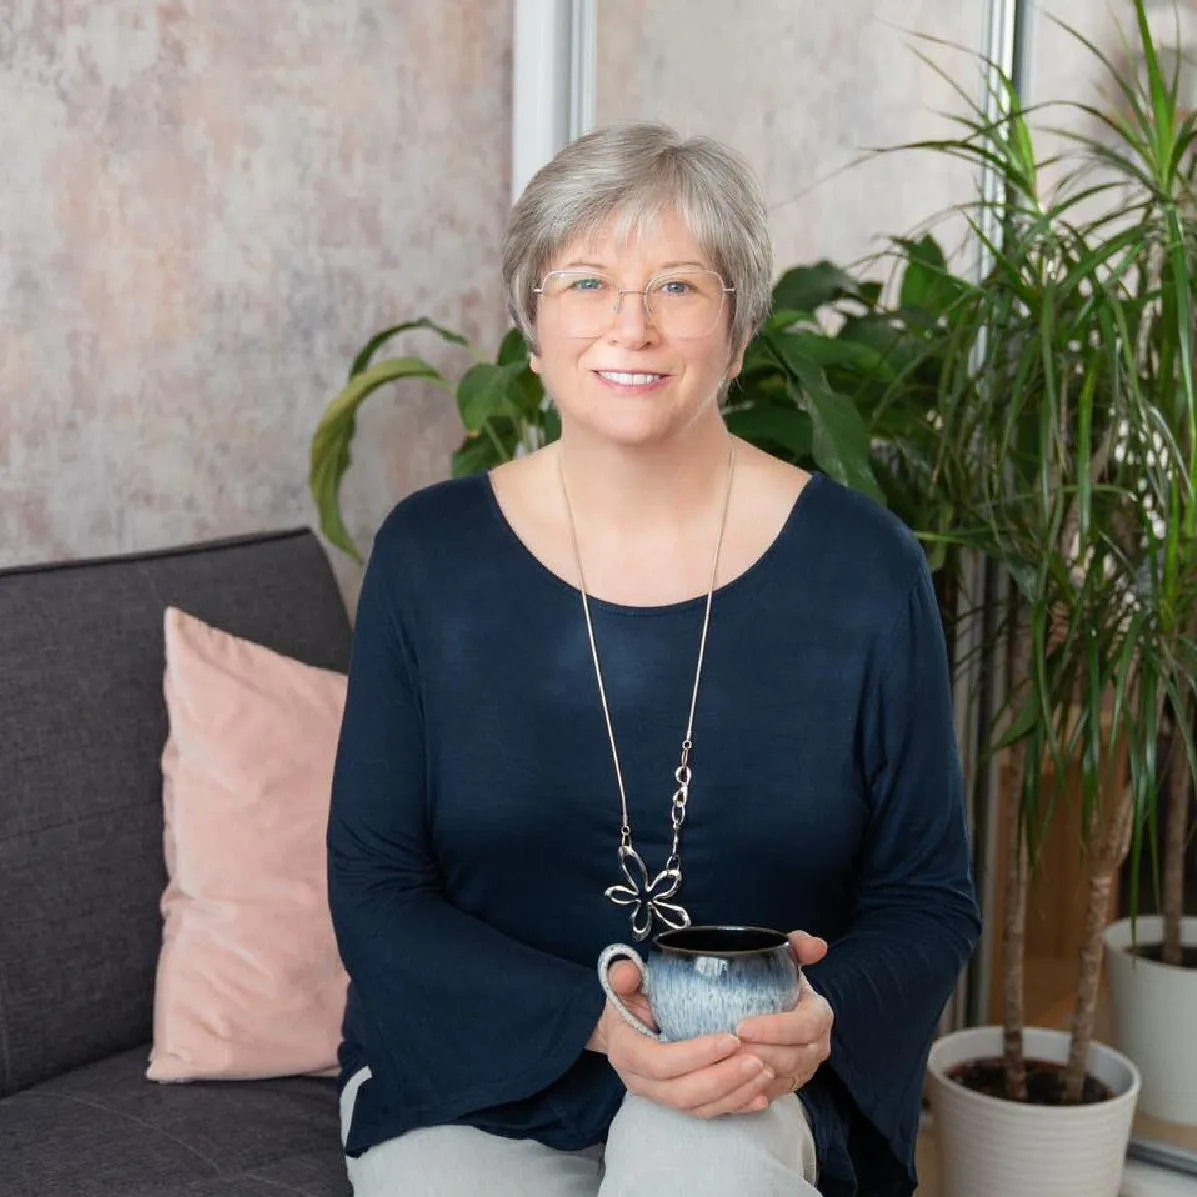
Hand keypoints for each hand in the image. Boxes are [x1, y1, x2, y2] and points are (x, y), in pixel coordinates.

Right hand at [589, 960, 780, 1118]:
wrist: (625, 1025)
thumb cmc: (629, 999)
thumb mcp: (622, 982)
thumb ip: (622, 974)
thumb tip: (627, 974)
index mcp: (626, 1051)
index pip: (660, 1063)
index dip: (696, 1055)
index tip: (731, 1038)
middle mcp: (641, 1082)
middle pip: (683, 1093)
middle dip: (723, 1079)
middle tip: (757, 1059)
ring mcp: (660, 1096)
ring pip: (699, 1108)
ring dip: (735, 1094)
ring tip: (765, 1071)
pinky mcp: (680, 1102)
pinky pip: (709, 1112)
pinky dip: (736, 1106)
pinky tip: (762, 1095)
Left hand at [733, 931, 833, 1110]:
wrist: (775, 1007)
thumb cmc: (778, 983)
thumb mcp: (787, 960)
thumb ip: (798, 946)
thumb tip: (817, 944)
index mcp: (819, 1017)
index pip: (804, 1027)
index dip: (775, 1029)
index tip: (743, 1026)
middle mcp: (817, 1047)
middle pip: (793, 1058)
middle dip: (760, 1055)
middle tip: (727, 1048)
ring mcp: (803, 1070)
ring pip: (780, 1080)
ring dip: (753, 1076)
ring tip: (723, 1064)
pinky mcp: (786, 1086)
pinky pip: (770, 1095)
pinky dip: (749, 1092)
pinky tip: (727, 1083)